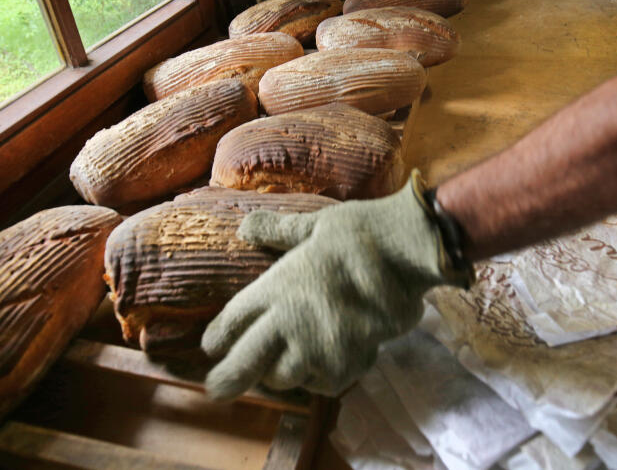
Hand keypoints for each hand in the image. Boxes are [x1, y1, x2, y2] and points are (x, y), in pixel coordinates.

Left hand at [201, 171, 465, 400]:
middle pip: (243, 365)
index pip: (232, 322)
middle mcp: (287, 324)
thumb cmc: (359, 234)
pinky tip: (322, 363)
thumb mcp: (313, 226)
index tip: (211, 346)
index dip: (219, 337)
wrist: (405, 256)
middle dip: (226, 381)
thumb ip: (277, 232)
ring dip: (278, 376)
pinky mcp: (345, 367)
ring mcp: (316, 350)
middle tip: (215, 391)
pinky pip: (321, 384)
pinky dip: (318, 378)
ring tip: (280, 368)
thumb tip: (245, 226)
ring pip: (282, 379)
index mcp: (273, 288)